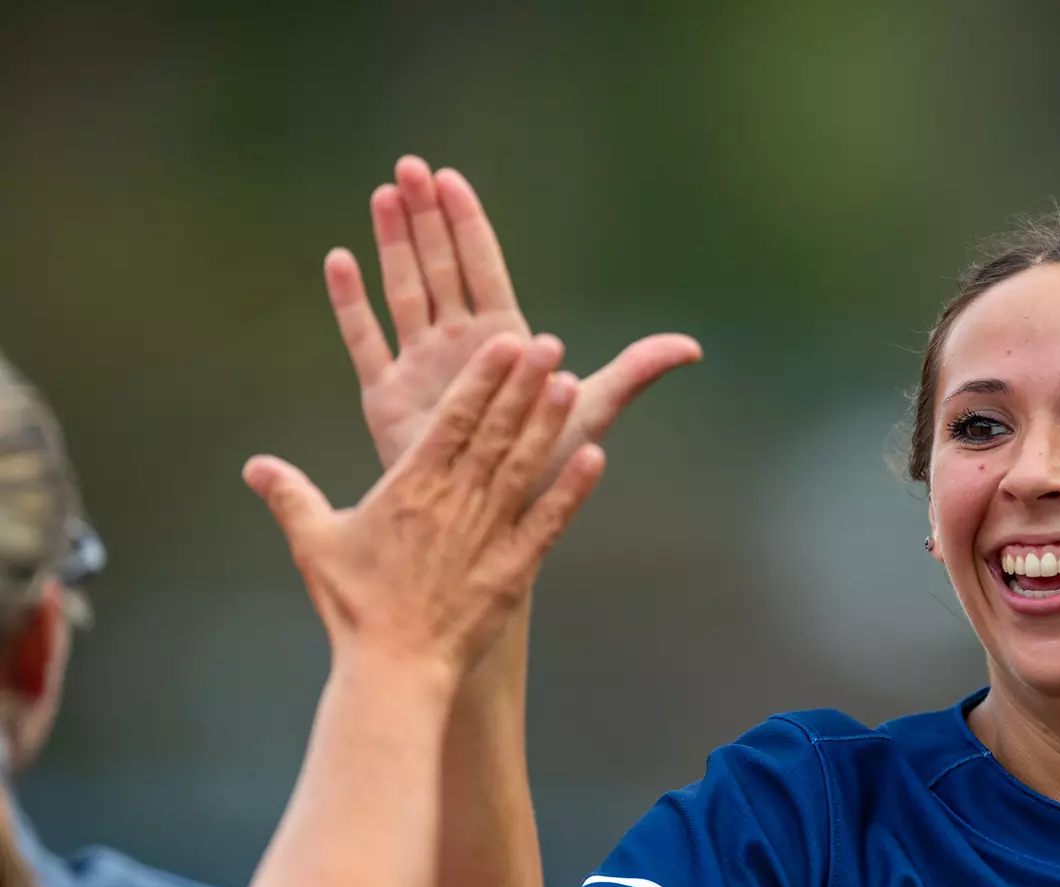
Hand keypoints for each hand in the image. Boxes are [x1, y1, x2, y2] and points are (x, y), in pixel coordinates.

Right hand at [243, 336, 601, 671]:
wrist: (395, 669)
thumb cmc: (355, 607)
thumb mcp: (315, 544)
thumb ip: (290, 496)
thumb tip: (253, 466)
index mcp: (412, 486)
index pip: (454, 419)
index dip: (482, 378)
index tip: (506, 344)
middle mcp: (456, 501)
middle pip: (495, 431)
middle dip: (523, 384)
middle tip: (549, 342)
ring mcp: (489, 532)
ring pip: (524, 466)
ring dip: (550, 424)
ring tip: (572, 383)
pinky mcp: (515, 567)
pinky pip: (550, 521)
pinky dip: (574, 490)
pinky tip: (596, 459)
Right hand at [324, 155, 700, 478]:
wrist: (497, 522)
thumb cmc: (547, 469)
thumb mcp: (592, 410)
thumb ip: (635, 373)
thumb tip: (693, 346)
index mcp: (506, 339)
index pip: (484, 267)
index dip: (468, 224)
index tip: (451, 179)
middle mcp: (462, 344)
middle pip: (440, 266)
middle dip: (426, 216)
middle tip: (409, 165)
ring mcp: (423, 366)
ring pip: (403, 290)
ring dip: (392, 244)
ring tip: (381, 194)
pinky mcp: (388, 396)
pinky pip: (366, 341)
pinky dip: (352, 304)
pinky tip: (341, 261)